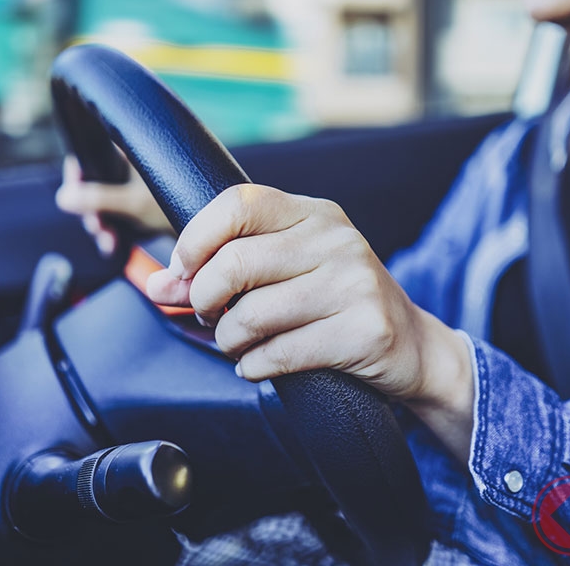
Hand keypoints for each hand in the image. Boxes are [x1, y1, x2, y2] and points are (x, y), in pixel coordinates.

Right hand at [55, 154, 173, 254]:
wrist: (209, 232)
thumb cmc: (179, 203)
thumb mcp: (133, 203)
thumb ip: (97, 199)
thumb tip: (63, 198)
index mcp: (130, 150)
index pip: (91, 151)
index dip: (78, 172)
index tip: (72, 192)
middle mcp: (133, 164)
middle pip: (95, 181)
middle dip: (91, 209)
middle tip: (96, 226)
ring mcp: (138, 185)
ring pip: (106, 201)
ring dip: (101, 223)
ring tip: (107, 241)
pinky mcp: (143, 204)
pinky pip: (119, 214)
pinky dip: (114, 229)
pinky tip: (113, 245)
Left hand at [145, 185, 472, 422]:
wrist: (411, 345)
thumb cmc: (336, 303)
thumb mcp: (288, 270)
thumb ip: (224, 270)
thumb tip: (158, 285)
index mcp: (313, 213)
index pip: (237, 204)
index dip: (195, 239)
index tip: (181, 273)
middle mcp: (336, 240)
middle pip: (235, 262)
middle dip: (203, 299)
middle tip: (209, 316)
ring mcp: (354, 284)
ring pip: (252, 314)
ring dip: (228, 339)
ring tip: (236, 343)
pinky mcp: (364, 331)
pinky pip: (279, 353)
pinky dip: (253, 366)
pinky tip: (258, 364)